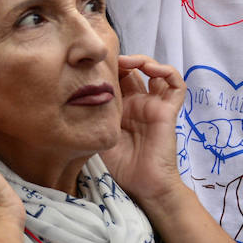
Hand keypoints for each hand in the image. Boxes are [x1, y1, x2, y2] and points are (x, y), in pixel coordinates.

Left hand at [101, 55, 187, 210]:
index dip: (106, 67)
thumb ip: (88, 118)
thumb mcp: (96, 136)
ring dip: (144, 61)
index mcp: (118, 109)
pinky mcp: (167, 110)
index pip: (114, 79)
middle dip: (122, 60)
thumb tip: (66, 100)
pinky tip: (152, 70)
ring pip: (155, 72)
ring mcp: (153, 105)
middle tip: (108, 58)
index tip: (91, 63)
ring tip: (130, 61)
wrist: (143, 185)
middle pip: (133, 71)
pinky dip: (166, 72)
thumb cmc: (119, 167)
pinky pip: (176, 86)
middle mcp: (136, 103)